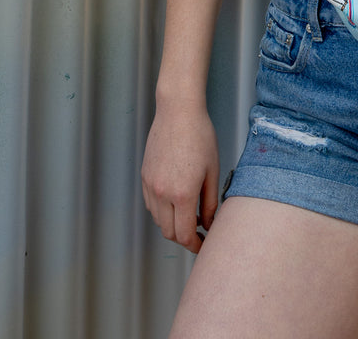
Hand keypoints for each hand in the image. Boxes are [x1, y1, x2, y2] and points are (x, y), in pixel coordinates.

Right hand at [141, 103, 219, 253]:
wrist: (178, 112)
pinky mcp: (145, 177)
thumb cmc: (200, 136)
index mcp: (182, 194)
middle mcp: (162, 194)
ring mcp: (150, 185)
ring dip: (173, 223)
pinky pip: (151, 204)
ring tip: (190, 214)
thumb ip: (210, 202)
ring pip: (159, 220)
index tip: (204, 244)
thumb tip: (209, 223)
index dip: (195, 245)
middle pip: (169, 232)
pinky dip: (162, 210)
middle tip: (199, 232)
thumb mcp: (212, 170)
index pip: (184, 235)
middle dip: (184, 237)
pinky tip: (176, 200)